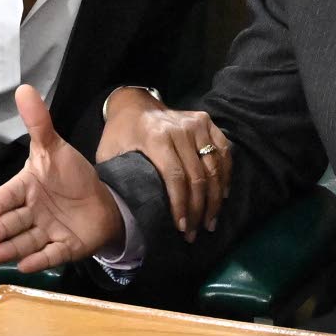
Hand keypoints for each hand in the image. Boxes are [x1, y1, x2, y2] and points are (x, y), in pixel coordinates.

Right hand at [0, 84, 122, 271]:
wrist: (104, 199)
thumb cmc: (72, 176)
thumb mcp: (54, 147)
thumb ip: (38, 122)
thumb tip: (24, 88)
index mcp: (27, 188)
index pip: (8, 196)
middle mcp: (33, 213)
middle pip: (13, 222)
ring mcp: (48, 232)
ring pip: (26, 241)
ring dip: (11, 248)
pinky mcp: (65, 248)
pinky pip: (51, 256)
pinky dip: (39, 261)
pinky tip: (25, 266)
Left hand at [95, 88, 231, 241]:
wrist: (134, 103)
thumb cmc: (120, 133)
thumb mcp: (109, 154)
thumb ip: (117, 179)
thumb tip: (124, 212)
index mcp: (156, 137)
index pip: (175, 177)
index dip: (181, 205)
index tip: (182, 228)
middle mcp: (180, 129)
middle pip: (197, 175)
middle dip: (199, 209)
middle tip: (197, 232)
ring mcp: (196, 123)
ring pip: (213, 166)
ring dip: (215, 198)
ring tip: (211, 221)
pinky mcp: (207, 121)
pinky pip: (223, 151)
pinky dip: (225, 175)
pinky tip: (223, 195)